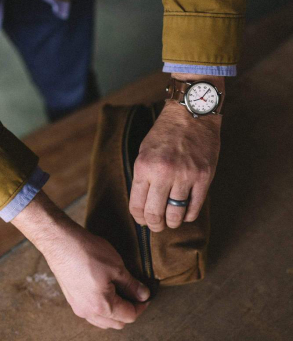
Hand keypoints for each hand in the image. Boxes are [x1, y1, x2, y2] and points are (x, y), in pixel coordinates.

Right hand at [12, 192, 149, 329]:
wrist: (62, 243)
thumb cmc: (88, 253)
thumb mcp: (117, 267)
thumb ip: (131, 284)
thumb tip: (144, 295)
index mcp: (102, 306)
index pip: (129, 315)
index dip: (141, 306)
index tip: (146, 295)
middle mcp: (88, 312)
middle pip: (116, 323)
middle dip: (129, 310)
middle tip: (135, 293)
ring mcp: (78, 307)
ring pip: (103, 320)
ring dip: (115, 311)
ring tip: (121, 291)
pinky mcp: (72, 299)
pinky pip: (92, 312)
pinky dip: (102, 306)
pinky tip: (105, 290)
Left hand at [129, 74, 223, 231]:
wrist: (191, 113)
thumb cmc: (165, 132)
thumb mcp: (144, 151)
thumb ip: (144, 177)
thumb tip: (143, 203)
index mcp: (144, 167)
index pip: (137, 205)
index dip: (139, 218)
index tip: (142, 221)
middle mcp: (164, 173)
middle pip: (155, 214)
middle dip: (154, 225)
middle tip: (157, 226)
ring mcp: (185, 176)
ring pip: (176, 214)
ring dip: (172, 223)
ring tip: (171, 221)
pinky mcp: (203, 177)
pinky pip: (195, 207)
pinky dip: (188, 215)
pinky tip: (185, 214)